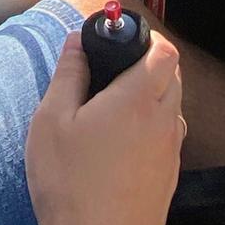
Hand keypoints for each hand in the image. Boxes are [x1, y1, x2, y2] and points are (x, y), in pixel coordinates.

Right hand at [26, 30, 183, 224]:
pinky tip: (119, 144)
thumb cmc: (71, 186)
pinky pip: (167, 138)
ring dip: (150, 97)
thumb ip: (68, 74)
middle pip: (172, 75)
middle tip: (111, 71)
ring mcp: (170, 152)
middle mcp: (164, 122)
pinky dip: (150, 128)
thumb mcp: (51, 121)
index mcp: (138, 99)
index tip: (121, 39)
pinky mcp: (168, 177)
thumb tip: (77, 43)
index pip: (165, 50)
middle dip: (147, 64)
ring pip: (172, 108)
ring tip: (111, 109)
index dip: (147, 37)